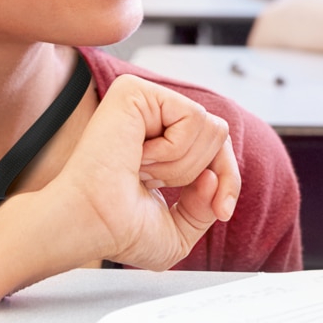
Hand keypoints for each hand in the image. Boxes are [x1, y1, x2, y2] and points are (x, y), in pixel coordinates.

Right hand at [9, 75, 239, 277]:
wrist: (92, 226)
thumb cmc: (120, 231)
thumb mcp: (180, 229)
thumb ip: (206, 206)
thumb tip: (212, 176)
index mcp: (162, 143)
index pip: (218, 145)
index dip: (229, 179)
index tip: (223, 211)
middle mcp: (153, 118)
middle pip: (219, 133)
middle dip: (200, 172)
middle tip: (155, 186)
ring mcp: (144, 102)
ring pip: (209, 125)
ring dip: (182, 165)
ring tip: (142, 171)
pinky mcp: (135, 91)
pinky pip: (192, 116)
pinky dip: (173, 149)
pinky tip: (139, 157)